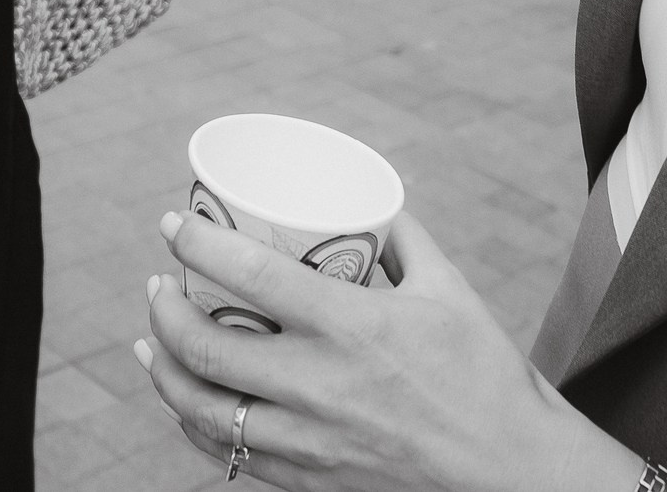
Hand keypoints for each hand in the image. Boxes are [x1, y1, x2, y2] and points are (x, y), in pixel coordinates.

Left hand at [133, 210, 644, 491]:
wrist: (514, 472)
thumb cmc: (486, 376)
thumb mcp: (447, 289)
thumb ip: (401, 239)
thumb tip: (366, 202)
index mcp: (351, 327)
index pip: (248, 275)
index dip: (195, 243)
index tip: (172, 223)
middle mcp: (319, 387)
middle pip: (205, 347)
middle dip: (163, 309)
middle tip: (158, 283)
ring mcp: (309, 442)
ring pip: (204, 409)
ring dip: (164, 370)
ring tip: (152, 340)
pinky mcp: (311, 480)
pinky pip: (231, 456)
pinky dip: (197, 424)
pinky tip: (188, 402)